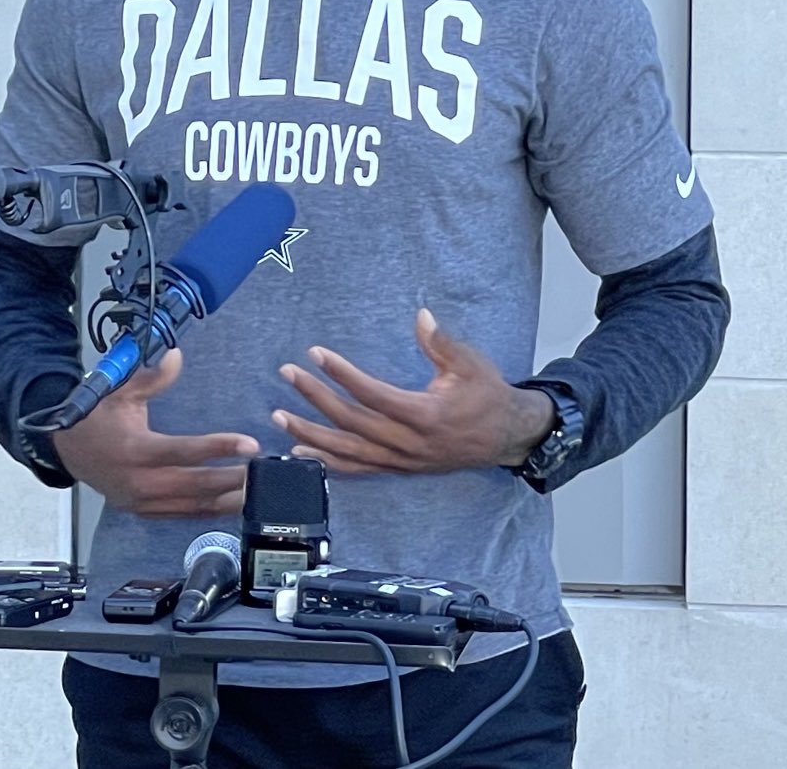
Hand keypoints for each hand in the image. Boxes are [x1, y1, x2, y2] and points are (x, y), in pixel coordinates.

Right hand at [51, 348, 257, 517]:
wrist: (66, 450)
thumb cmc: (97, 418)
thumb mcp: (121, 393)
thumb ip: (152, 379)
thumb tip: (176, 356)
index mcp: (136, 450)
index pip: (185, 451)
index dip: (219, 447)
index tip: (250, 445)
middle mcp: (140, 482)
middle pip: (196, 485)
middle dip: (233, 480)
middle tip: (264, 473)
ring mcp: (142, 502)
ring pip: (192, 506)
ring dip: (227, 500)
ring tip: (257, 491)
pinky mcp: (143, 512)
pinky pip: (182, 516)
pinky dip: (208, 512)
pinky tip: (232, 505)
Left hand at [272, 309, 555, 475]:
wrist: (507, 437)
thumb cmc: (487, 396)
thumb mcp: (471, 365)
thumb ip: (442, 343)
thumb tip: (421, 316)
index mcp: (425, 414)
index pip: (372, 394)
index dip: (341, 374)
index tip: (316, 354)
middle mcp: (408, 443)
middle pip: (351, 422)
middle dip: (315, 398)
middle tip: (288, 374)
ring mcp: (401, 460)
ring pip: (348, 452)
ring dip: (311, 434)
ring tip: (280, 418)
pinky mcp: (399, 469)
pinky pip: (357, 469)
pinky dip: (327, 463)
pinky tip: (301, 453)